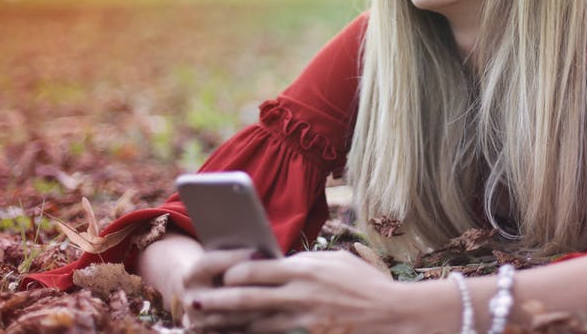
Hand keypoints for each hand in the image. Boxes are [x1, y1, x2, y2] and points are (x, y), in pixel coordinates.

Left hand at [183, 248, 410, 332]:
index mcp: (303, 270)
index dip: (232, 273)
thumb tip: (277, 262)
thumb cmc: (365, 284)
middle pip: (245, 298)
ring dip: (228, 325)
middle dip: (216, 302)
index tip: (222, 275)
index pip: (254, 269)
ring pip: (254, 324)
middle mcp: (298, 295)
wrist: (393, 315)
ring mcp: (301, 322)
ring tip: (207, 325)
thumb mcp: (334, 262)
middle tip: (193, 304)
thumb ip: (304, 262)